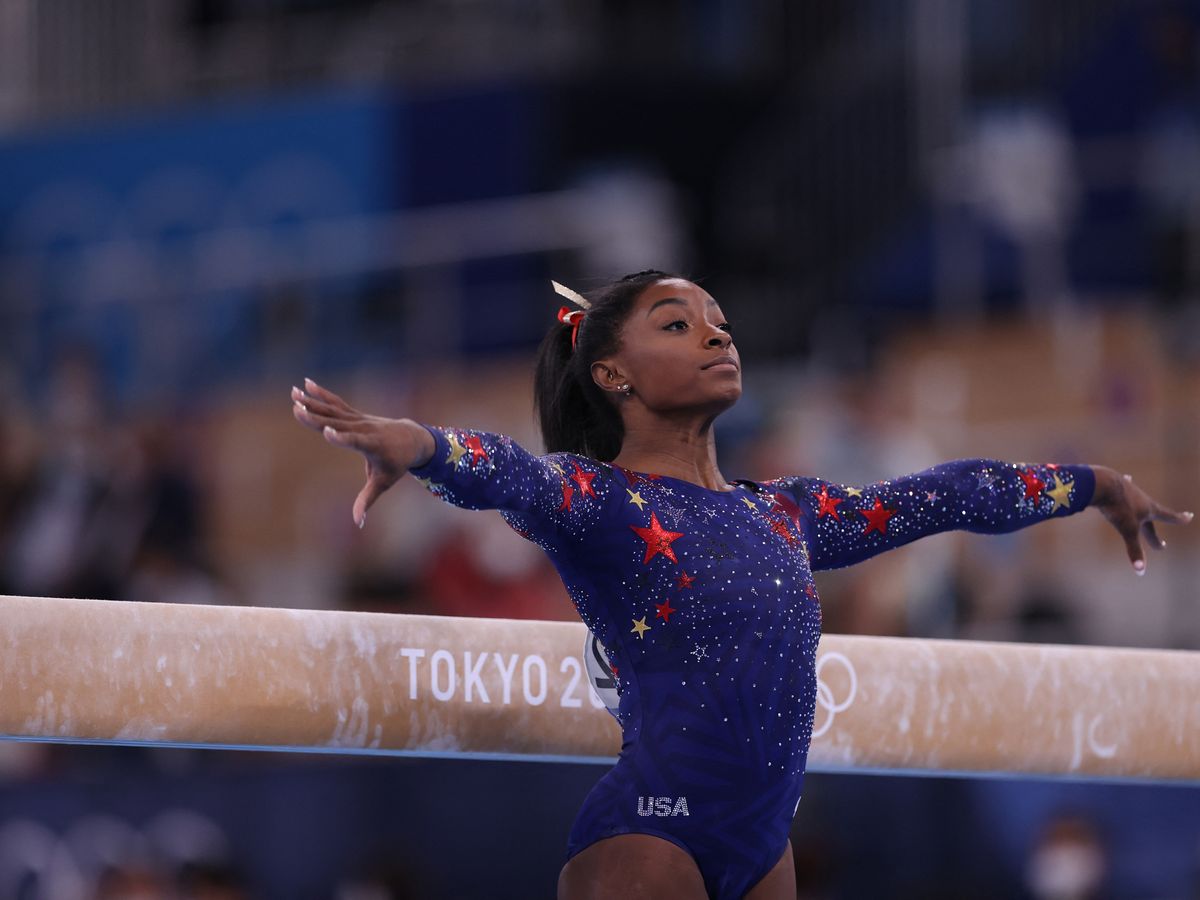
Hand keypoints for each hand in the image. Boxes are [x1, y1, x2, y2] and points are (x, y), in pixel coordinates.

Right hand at [291, 379, 433, 527]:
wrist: (413, 439)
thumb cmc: (397, 464)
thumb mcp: (384, 483)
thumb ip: (368, 500)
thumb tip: (359, 523)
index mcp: (373, 446)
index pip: (356, 441)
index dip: (342, 438)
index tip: (328, 432)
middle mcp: (365, 429)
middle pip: (338, 422)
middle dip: (317, 417)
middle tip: (296, 409)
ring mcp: (359, 419)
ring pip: (334, 410)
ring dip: (313, 401)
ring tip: (293, 393)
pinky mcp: (355, 415)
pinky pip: (336, 403)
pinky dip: (321, 394)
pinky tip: (305, 384)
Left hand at [1090, 465, 1192, 574]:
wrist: (1102, 483)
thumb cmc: (1117, 507)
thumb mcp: (1127, 530)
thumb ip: (1134, 549)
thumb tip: (1141, 571)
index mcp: (1149, 509)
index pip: (1168, 516)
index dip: (1178, 518)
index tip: (1189, 516)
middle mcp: (1142, 498)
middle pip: (1152, 514)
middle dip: (1158, 523)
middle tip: (1167, 530)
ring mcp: (1129, 489)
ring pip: (1138, 499)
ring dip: (1143, 504)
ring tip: (1146, 504)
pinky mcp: (1116, 483)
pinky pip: (1123, 485)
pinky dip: (1127, 483)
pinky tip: (1127, 477)